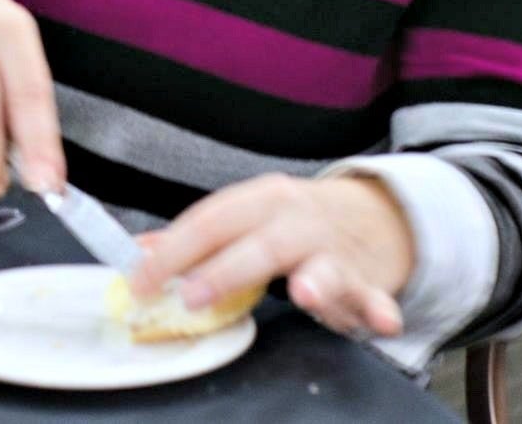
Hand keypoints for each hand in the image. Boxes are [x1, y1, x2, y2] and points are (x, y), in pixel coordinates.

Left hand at [131, 173, 414, 339]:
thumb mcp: (246, 216)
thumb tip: (141, 251)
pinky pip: (374, 296)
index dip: (173, 251)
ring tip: (304, 295)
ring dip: (314, 282)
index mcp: (261, 200)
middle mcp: (298, 220)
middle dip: (225, 270)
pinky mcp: (367, 280)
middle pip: (259, 245)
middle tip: (191, 296)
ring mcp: (335, 250)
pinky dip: (378, 310)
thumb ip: (199, 236)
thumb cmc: (293, 221)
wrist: (373, 212)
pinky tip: (381, 322)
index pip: (210, 221)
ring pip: (323, 266)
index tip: (140, 281)